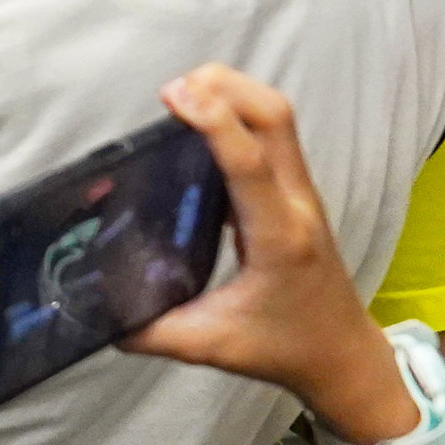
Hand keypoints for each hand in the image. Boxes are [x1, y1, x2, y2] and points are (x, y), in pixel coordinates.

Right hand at [119, 66, 407, 439]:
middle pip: (275, 118)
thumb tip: (100, 314)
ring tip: (184, 97)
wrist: (344, 355)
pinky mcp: (297, 192)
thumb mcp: (212, 347)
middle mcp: (297, 205)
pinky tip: (205, 123)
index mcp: (278, 239)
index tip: (174, 95)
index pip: (249, 163)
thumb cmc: (285, 349)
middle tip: (173, 92)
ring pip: (279, 118)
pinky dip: (241, 113)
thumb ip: (153, 332)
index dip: (214, 120)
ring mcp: (303, 194)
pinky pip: (275, 134)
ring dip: (235, 93)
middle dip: (226, 88)